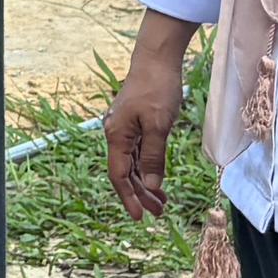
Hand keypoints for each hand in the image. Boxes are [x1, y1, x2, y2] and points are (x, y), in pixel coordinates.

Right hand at [103, 13, 195, 220]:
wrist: (156, 60)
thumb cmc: (157, 89)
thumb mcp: (159, 125)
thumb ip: (153, 157)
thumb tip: (149, 185)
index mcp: (117, 136)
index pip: (119, 175)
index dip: (128, 197)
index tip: (140, 216)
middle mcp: (116, 134)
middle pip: (124, 172)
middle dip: (140, 194)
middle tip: (159, 212)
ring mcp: (124, 129)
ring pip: (131, 164)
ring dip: (144, 183)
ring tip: (161, 201)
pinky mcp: (134, 124)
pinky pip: (137, 153)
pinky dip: (147, 168)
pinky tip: (157, 177)